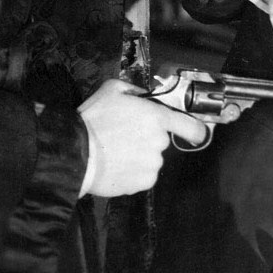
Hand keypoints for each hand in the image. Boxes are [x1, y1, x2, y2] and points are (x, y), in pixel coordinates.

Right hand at [77, 78, 206, 196]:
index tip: (197, 134)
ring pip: (151, 159)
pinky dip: (133, 172)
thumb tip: (142, 95)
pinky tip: (116, 165)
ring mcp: (153, 164)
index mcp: (156, 117)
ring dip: (139, 156)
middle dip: (147, 139)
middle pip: (161, 141)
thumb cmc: (93, 119)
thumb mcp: (111, 89)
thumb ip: (134, 90)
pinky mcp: (143, 183)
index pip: (189, 126)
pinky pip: (143, 175)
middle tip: (124, 136)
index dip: (196, 130)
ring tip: (116, 153)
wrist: (76, 153)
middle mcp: (159, 142)